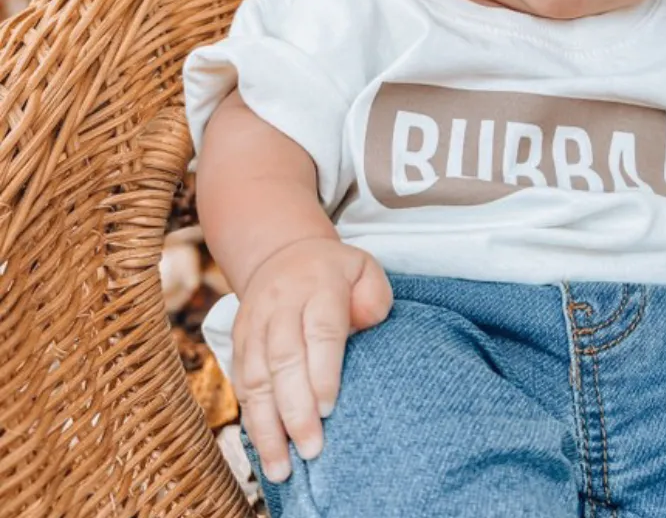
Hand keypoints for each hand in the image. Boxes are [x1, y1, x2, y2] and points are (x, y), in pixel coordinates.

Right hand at [231, 237, 392, 482]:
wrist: (284, 254)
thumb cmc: (336, 272)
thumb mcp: (365, 269)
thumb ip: (374, 296)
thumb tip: (365, 323)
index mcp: (319, 284)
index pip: (320, 330)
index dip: (322, 371)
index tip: (328, 409)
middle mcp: (281, 303)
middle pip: (284, 358)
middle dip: (295, 408)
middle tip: (311, 447)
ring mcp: (255, 321)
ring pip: (255, 375)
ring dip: (267, 424)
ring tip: (281, 464)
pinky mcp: (239, 339)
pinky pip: (240, 380)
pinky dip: (251, 415)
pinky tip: (263, 445)